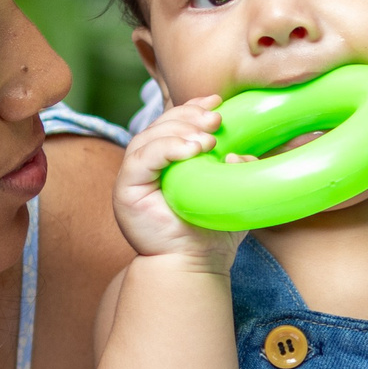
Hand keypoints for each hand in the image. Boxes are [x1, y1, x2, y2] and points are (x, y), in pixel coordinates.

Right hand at [114, 98, 243, 266]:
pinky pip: (141, 159)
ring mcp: (133, 177)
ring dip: (180, 131)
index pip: (173, 123)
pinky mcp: (126, 190)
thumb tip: (241, 156)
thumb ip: (241, 172)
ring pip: (150, 137)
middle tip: (216, 120)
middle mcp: (147, 165)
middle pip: (161, 125)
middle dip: (188, 116)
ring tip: (208, 140)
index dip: (191, 107)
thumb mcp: (231, 194)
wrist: (194, 266)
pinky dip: (165, 148)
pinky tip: (191, 150)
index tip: (216, 102)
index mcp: (167, 161)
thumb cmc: (211, 233)